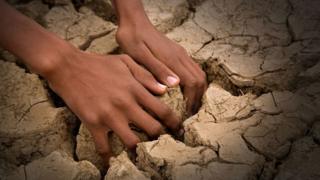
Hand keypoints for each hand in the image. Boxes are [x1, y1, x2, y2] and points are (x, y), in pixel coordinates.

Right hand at [45, 49, 180, 163]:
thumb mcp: (125, 62)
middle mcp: (125, 104)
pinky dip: (109, 156)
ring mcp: (109, 115)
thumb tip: (164, 89)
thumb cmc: (98, 63)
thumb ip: (146, 75)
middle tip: (160, 140)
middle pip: (152, 129)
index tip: (176, 127)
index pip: (163, 110)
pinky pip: (104, 147)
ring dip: (138, 148)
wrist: (68, 66)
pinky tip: (111, 159)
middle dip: (160, 136)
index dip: (174, 122)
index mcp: (135, 89)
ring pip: (132, 141)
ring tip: (140, 149)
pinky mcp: (93, 123)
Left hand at [112, 0, 206, 114]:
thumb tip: (175, 85)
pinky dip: (194, 82)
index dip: (192, 100)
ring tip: (189, 105)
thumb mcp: (139, 55)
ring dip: (198, 90)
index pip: (192, 83)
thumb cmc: (132, 39)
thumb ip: (157, 69)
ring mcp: (181, 54)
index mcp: (173, 59)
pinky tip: (184, 90)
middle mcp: (181, 56)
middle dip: (198, 98)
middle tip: (190, 113)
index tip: (186, 114)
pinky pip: (193, 69)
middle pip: (200, 80)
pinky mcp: (177, 53)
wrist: (133, 21)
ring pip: (199, 74)